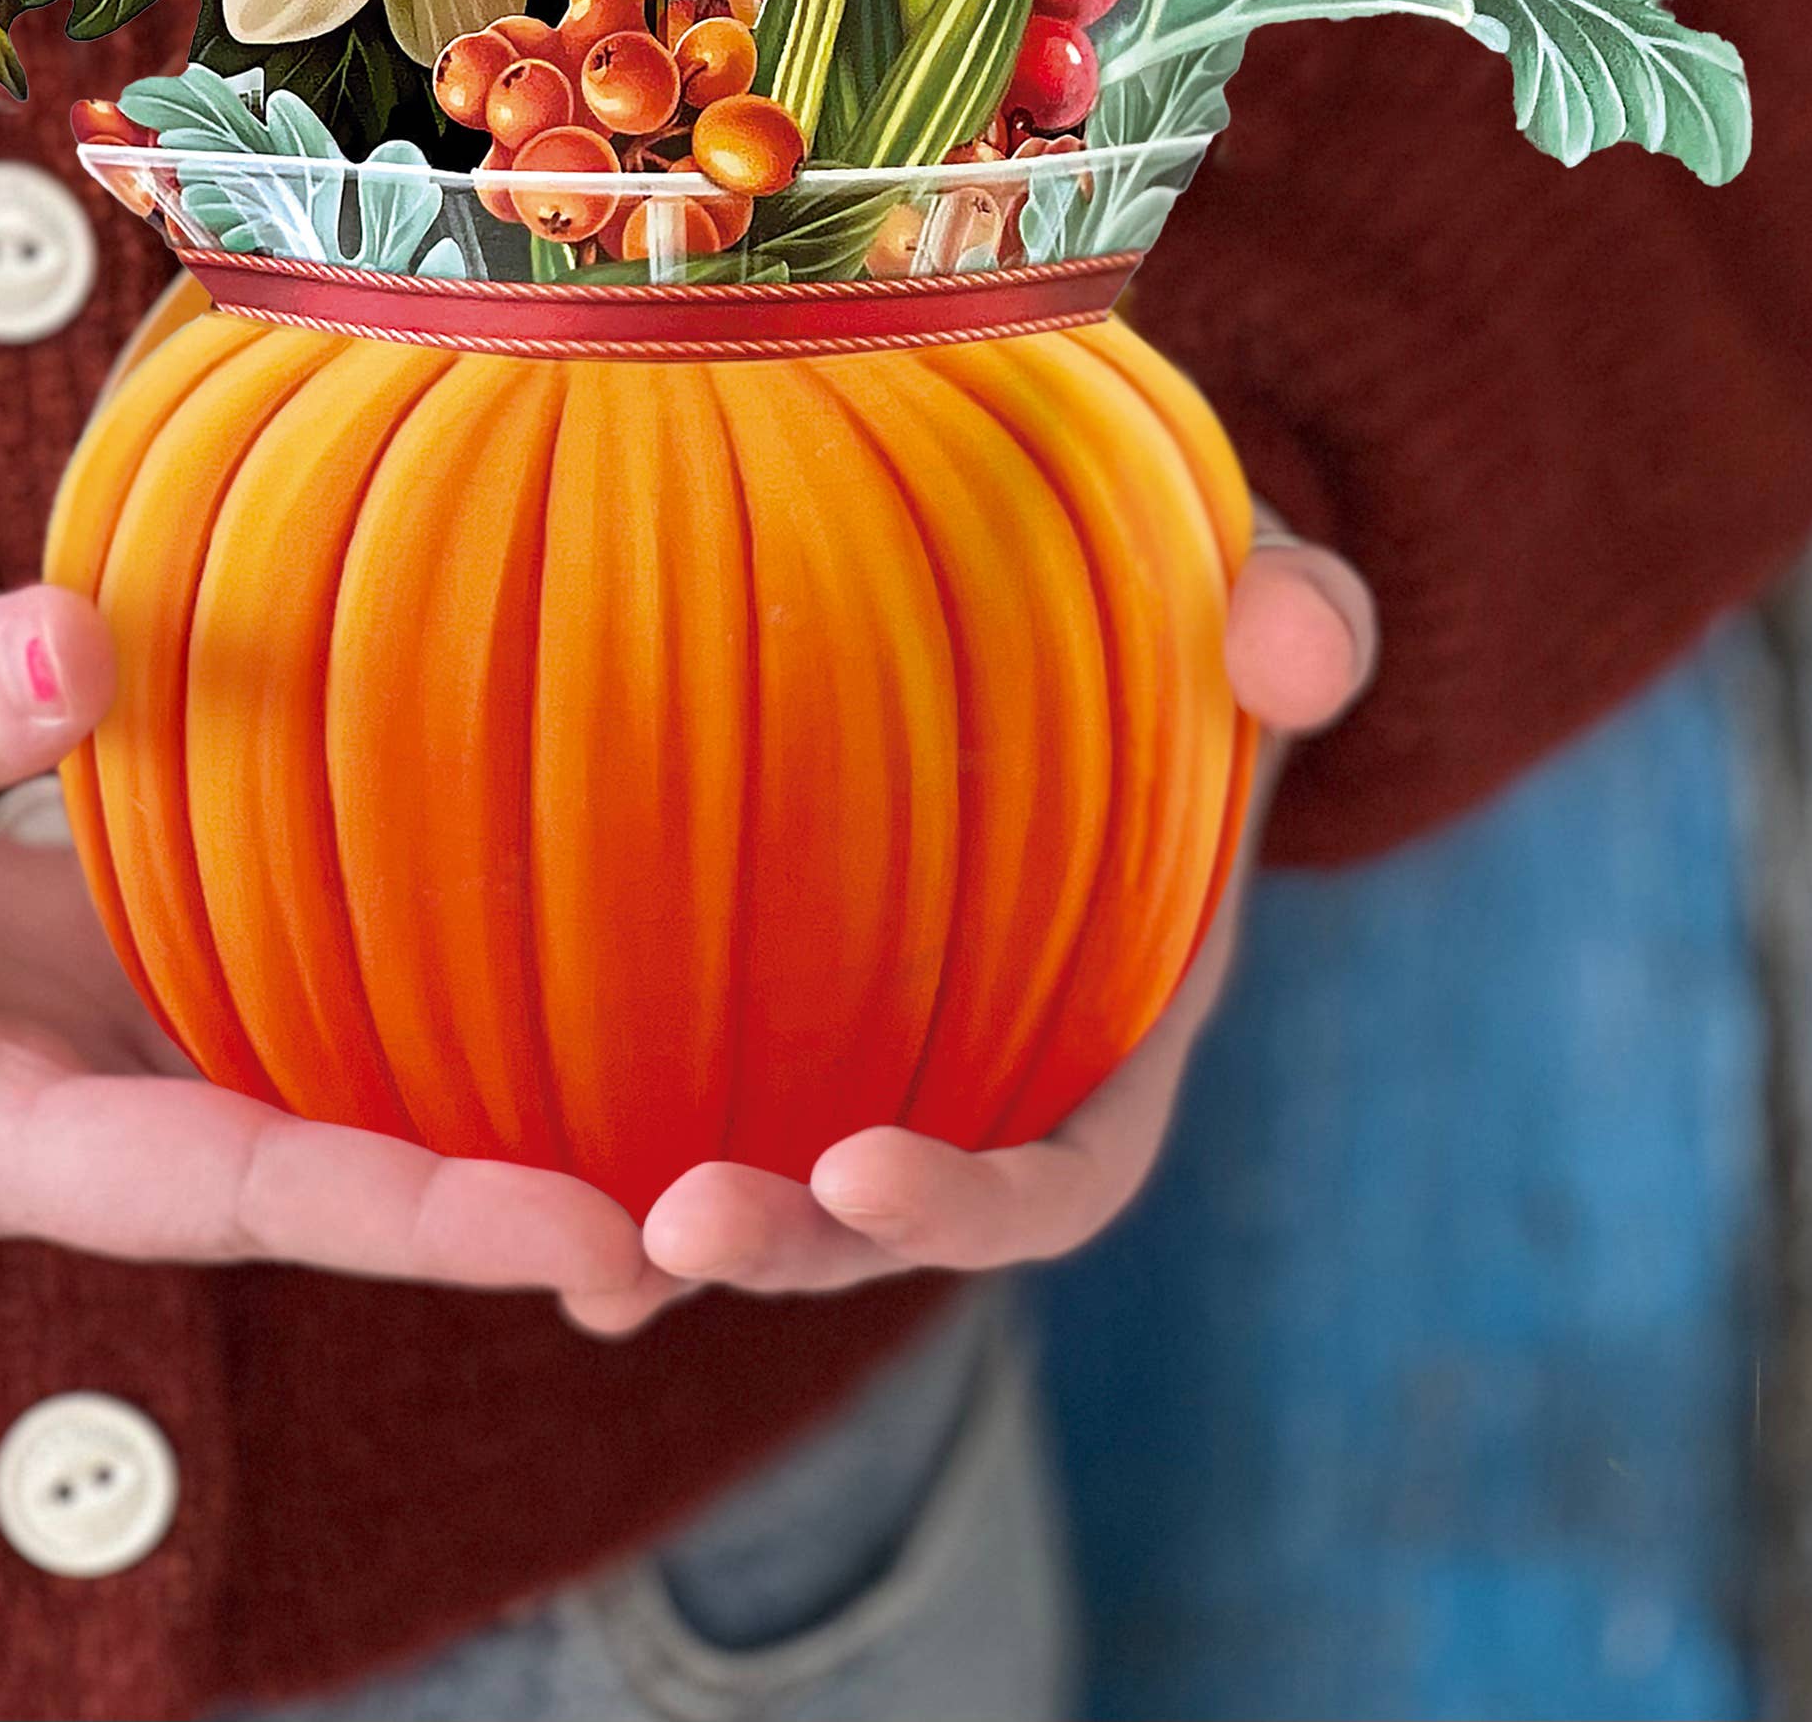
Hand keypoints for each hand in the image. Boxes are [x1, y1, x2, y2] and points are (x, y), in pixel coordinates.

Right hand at [0, 584, 655, 1302]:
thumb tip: (86, 640)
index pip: (224, 1189)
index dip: (400, 1212)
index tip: (570, 1228)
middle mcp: (61, 1121)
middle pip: (306, 1179)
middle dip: (484, 1202)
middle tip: (693, 1206)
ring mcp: (86, 1052)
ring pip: (299, 1086)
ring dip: (455, 1092)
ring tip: (655, 1089)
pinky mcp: (95, 972)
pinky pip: (256, 983)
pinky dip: (368, 963)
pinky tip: (492, 910)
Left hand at [569, 526, 1377, 1336]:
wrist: (1065, 550)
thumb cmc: (1174, 576)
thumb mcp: (1252, 576)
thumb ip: (1294, 612)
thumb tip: (1292, 644)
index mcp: (1127, 1015)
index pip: (1066, 1170)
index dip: (974, 1203)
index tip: (862, 1170)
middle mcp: (1002, 1063)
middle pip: (901, 1221)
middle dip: (799, 1247)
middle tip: (678, 1228)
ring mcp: (886, 1042)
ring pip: (792, 1192)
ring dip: (693, 1238)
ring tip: (592, 1260)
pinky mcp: (775, 993)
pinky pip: (698, 1101)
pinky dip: (616, 1172)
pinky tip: (517, 1208)